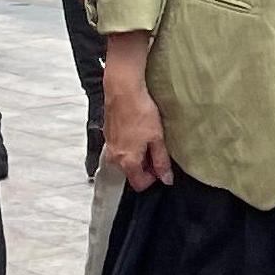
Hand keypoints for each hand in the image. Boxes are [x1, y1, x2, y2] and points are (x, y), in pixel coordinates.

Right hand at [104, 50, 171, 188]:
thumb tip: (166, 178)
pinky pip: (120, 149)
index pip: (140, 184)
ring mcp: (110, 147)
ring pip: (126, 160)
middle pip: (132, 173)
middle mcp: (115, 158)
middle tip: (156, 147)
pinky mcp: (108, 136)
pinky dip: (130, 145)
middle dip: (145, 165)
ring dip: (138, 154)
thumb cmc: (139, 111)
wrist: (122, 91)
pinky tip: (137, 130)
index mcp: (127, 162)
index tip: (161, 166)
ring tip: (147, 136)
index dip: (154, 177)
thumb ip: (161, 161)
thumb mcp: (157, 138)